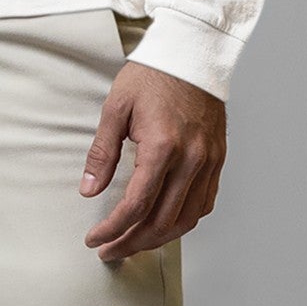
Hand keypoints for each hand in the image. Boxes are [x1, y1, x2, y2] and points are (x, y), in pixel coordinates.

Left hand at [79, 62, 225, 261]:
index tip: (94, 239)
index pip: (136, 205)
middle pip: (161, 221)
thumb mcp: (115, 109)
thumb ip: (102, 153)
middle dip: (131, 242)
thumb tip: (88, 191)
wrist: (192, 54)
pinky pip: (204, 204)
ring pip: (186, 219)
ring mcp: (208, 161)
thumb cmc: (152, 76)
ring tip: (133, 244)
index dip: (113, 229)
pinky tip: (165, 225)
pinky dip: (184, 221)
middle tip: (109, 251)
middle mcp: (191, 159)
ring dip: (158, 239)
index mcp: (162, 146)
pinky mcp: (218, 159)